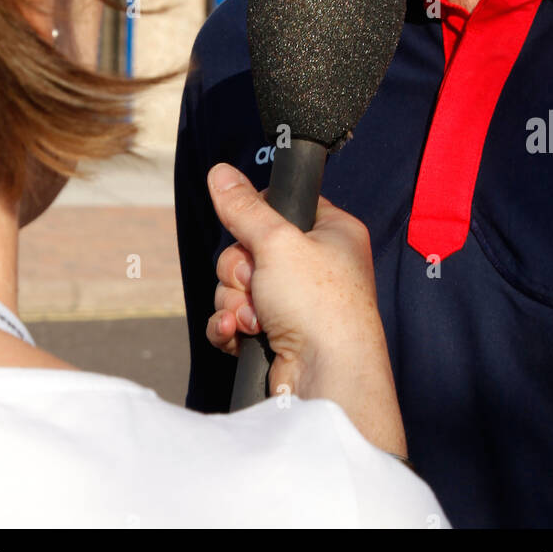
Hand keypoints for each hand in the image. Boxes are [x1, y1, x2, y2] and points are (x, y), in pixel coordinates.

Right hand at [206, 163, 406, 455]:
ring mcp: (297, 303)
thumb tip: (220, 172)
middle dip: (240, 269)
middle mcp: (317, 266)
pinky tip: (239, 333)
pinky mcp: (278, 335)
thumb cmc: (320, 306)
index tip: (255, 230)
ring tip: (256, 317)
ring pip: (239, 285)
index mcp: (331, 233)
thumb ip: (244, 208)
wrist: (327, 379)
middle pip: (250, 248)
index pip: (283, 206)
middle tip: (256, 281)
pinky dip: (231, 325)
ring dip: (236, 300)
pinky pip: (237, 318)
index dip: (259, 218)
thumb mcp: (277, 241)